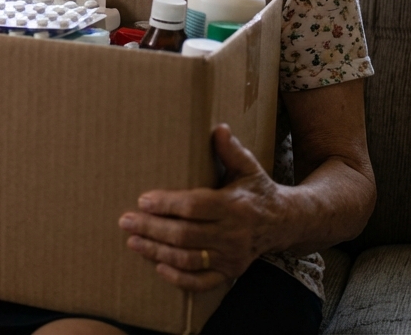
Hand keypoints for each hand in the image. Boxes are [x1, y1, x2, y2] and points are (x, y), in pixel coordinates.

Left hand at [118, 124, 282, 290]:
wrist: (284, 223)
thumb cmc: (258, 190)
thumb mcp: (248, 167)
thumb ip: (231, 150)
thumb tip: (218, 128)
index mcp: (234, 206)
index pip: (194, 206)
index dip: (167, 204)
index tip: (143, 200)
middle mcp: (233, 234)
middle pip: (185, 235)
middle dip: (152, 228)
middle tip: (125, 221)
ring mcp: (231, 256)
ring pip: (189, 258)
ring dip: (157, 251)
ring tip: (133, 241)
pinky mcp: (230, 271)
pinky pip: (202, 282)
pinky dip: (180, 279)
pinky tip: (159, 268)